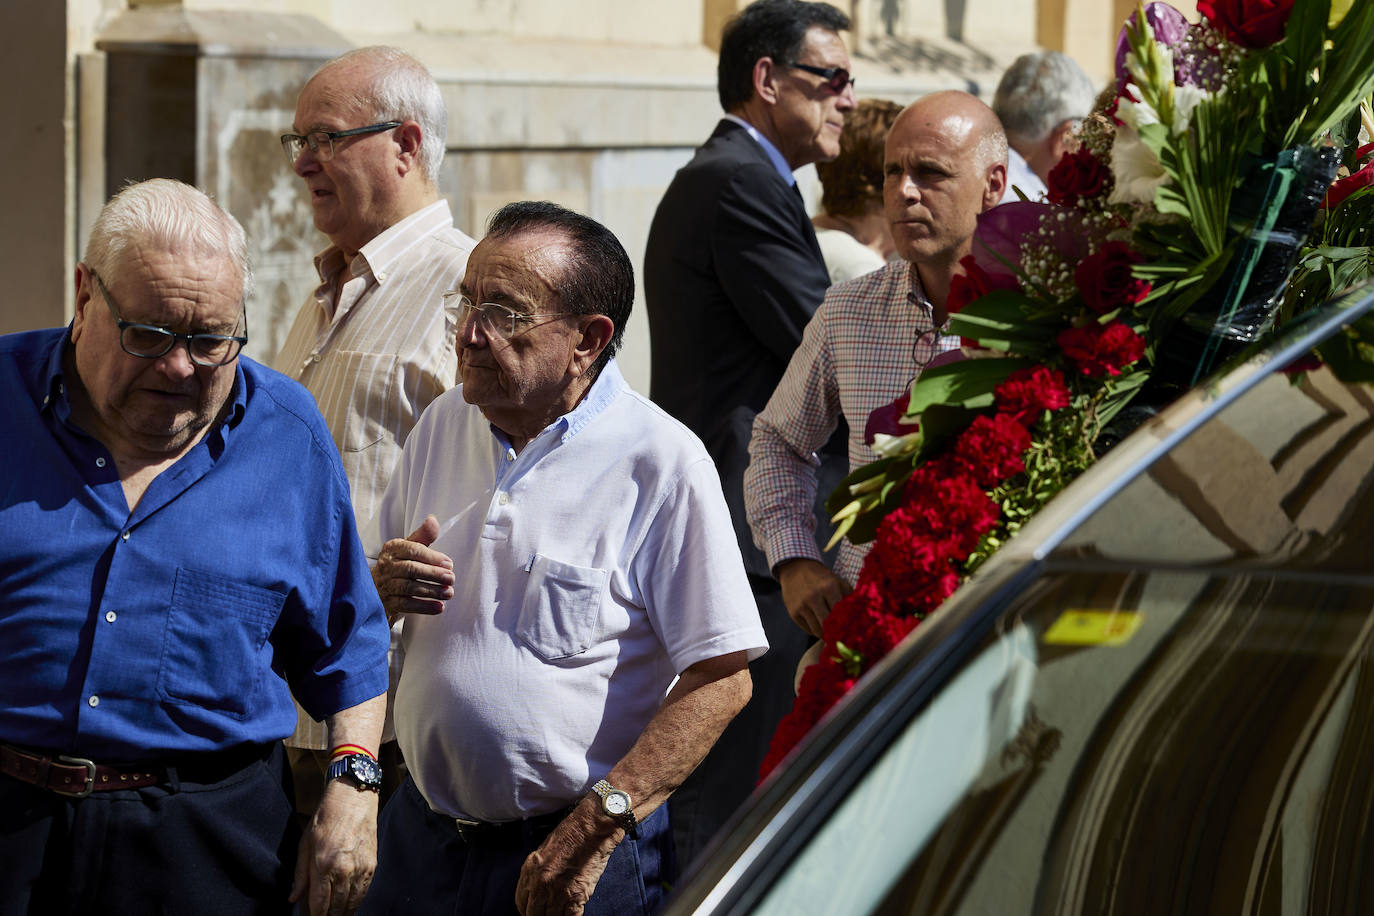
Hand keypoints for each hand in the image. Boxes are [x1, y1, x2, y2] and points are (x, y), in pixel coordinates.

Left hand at [289, 778, 378, 915]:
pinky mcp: (371, 865)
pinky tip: (349, 907)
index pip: (319, 904)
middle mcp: (344, 870)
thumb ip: (300, 874)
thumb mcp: (305, 844)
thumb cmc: (326, 818)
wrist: (353, 798)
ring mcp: (360, 869)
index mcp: (323, 865)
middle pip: (336, 908)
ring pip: (351, 903)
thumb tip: (294, 898)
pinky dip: (356, 902)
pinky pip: (363, 892)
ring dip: (343, 914)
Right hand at [372, 515, 453, 623]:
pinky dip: (423, 607)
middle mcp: (386, 565)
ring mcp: (384, 585)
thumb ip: (423, 536)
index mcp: (392, 548)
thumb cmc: (399, 564)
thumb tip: (433, 520)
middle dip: (433, 574)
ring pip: (408, 587)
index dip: (432, 557)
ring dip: (431, 591)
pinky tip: (439, 607)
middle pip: (410, 569)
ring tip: (449, 593)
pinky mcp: (386, 603)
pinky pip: (405, 605)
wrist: (377, 588)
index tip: (449, 564)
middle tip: (451, 579)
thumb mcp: (409, 547)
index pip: (412, 550)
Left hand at [514, 803, 617, 915]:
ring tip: (563, 911)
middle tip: (549, 913)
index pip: (521, 903)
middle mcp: (540, 884)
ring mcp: (557, 892)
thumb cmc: (571, 835)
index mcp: (530, 872)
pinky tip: (574, 911)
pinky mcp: (576, 896)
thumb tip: (537, 890)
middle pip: (534, 915)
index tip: (535, 911)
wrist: (591, 829)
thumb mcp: (543, 852)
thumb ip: (538, 873)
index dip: (528, 910)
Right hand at [776, 558, 849, 637]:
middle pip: (829, 625)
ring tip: (830, 630)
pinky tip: (818, 623)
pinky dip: (815, 630)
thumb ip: (849, 596)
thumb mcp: (837, 581)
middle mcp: (814, 596)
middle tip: (841, 634)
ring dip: (825, 633)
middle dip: (836, 632)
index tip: (850, 629)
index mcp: (829, 587)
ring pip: (817, 631)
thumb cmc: (821, 577)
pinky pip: (808, 629)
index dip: (847, 624)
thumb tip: (860, 617)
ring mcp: (802, 605)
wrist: (795, 569)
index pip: (842, 614)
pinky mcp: (793, 612)